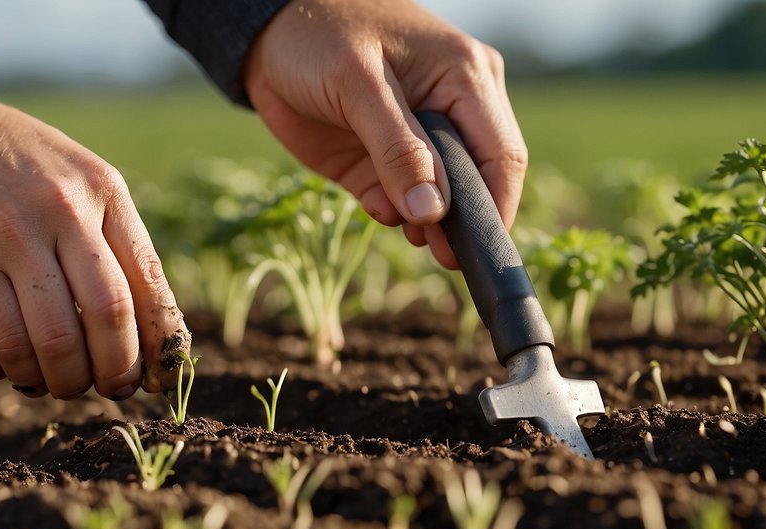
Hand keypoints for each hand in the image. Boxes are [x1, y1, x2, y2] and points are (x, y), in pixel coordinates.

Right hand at [0, 20, 188, 397]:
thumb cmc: (18, 162)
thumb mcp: (84, 179)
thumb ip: (121, 245)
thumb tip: (159, 337)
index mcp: (97, 194)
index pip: (140, 290)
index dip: (149, 348)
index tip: (148, 378)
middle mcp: (50, 214)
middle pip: (98, 321)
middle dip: (108, 374)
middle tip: (104, 390)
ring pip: (36, 344)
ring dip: (52, 381)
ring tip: (55, 383)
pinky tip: (6, 368)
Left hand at [243, 0, 527, 268]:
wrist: (264, 33)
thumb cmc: (318, 34)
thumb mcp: (357, 84)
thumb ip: (397, 149)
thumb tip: (433, 211)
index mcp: (466, 80)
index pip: (502, 156)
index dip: (496, 207)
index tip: (481, 250)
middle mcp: (452, 111)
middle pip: (478, 182)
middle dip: (462, 223)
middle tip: (443, 257)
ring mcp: (416, 142)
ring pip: (439, 201)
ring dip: (425, 225)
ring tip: (408, 233)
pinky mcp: (380, 165)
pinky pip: (398, 204)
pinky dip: (391, 214)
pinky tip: (377, 207)